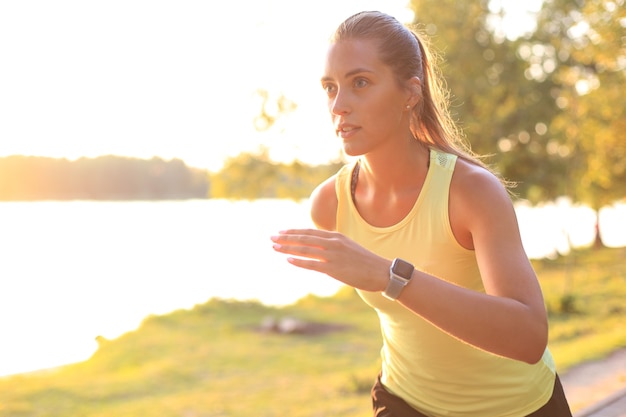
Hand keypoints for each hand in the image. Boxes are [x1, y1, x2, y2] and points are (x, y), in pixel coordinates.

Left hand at [270, 229, 388, 291]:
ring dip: (288, 248)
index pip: (309, 232)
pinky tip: (288, 259)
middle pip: (304, 238)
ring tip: (275, 247)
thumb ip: (333, 246)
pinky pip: (312, 264)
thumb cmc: (365, 262)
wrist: (382, 271)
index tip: (281, 232)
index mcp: (336, 237)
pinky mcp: (334, 269)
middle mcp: (333, 243)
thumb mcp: (348, 247)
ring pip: (305, 250)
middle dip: (286, 238)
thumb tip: (318, 249)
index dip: (293, 232)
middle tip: (272, 237)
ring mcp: (333, 256)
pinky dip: (299, 261)